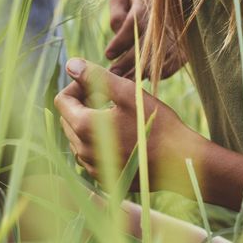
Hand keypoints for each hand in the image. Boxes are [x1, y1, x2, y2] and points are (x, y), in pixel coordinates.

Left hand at [53, 58, 207, 193]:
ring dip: (88, 123)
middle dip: (81, 104)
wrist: (181, 162)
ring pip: (77, 138)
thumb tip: (71, 63)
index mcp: (85, 127)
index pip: (61, 101)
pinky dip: (97, 142)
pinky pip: (90, 155)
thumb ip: (96, 77)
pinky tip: (120, 135)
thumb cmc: (157, 124)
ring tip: (115, 115)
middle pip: (67, 119)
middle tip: (108, 96)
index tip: (96, 83)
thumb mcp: (128, 93)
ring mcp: (93, 167)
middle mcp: (83, 151)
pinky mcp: (105, 178)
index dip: (75, 87)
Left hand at [104, 0, 184, 78]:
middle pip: (145, 45)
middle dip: (128, 63)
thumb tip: (116, 29)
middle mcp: (164, 19)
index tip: (108, 54)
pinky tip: (148, 78)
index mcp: (147, 4)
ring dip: (143, 71)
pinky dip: (163, 72)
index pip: (132, 25)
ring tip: (127, 82)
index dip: (120, 42)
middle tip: (113, 74)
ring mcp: (177, 32)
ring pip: (159, 56)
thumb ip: (117, 10)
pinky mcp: (187, 44)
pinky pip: (175, 62)